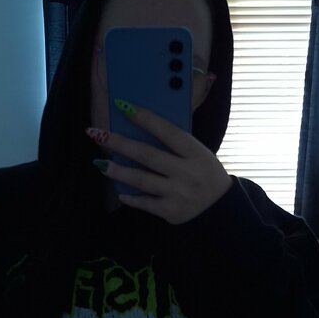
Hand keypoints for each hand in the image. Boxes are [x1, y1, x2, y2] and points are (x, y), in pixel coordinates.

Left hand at [86, 103, 231, 224]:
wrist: (220, 207)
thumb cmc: (203, 172)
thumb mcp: (198, 152)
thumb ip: (175, 142)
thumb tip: (140, 126)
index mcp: (195, 152)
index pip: (166, 131)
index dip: (144, 117)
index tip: (122, 106)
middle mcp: (187, 172)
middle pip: (148, 155)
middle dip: (120, 144)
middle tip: (97, 135)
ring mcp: (178, 193)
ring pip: (142, 180)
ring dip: (118, 171)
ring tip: (100, 163)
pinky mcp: (172, 212)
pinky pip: (145, 203)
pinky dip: (131, 198)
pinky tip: (120, 192)